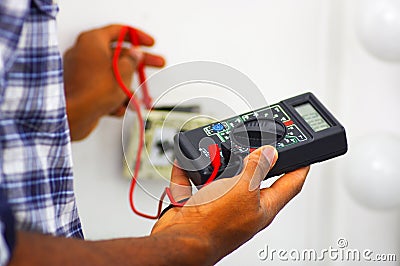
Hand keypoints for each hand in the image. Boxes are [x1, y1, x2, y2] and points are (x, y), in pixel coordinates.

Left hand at [63, 24, 164, 140]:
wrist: (74, 115)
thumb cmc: (94, 90)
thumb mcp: (123, 71)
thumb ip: (132, 60)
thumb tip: (135, 54)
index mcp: (92, 41)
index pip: (119, 31)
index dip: (138, 36)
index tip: (150, 43)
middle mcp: (84, 52)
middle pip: (119, 54)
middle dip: (139, 65)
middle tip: (157, 63)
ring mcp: (81, 71)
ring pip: (112, 76)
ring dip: (127, 89)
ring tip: (136, 102)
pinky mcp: (81, 88)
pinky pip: (102, 88)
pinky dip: (113, 97)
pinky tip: (119, 108)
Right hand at [152, 146, 309, 264]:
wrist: (178, 240)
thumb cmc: (213, 227)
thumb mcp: (241, 190)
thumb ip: (257, 169)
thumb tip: (270, 153)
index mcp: (263, 207)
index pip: (291, 184)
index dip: (301, 166)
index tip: (306, 153)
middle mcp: (245, 206)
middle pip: (255, 177)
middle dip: (251, 158)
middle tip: (251, 143)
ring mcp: (223, 204)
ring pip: (224, 176)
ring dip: (217, 162)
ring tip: (214, 152)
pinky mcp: (202, 202)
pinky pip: (197, 180)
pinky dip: (190, 170)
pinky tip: (186, 163)